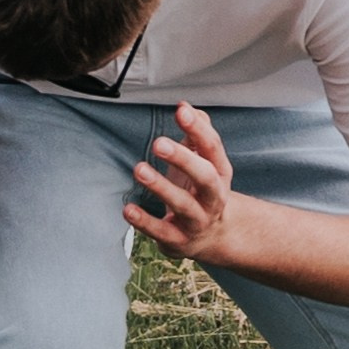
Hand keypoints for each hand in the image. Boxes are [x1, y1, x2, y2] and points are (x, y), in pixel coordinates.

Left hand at [126, 103, 234, 263]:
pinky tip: (128, 209)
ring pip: (182, 204)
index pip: (212, 148)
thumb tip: (187, 108)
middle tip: (159, 143)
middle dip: (183, 159)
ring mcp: (197, 220)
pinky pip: (162, 231)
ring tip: (140, 169)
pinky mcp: (179, 240)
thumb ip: (197, 133)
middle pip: (205, 177)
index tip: (181, 111)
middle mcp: (213, 196)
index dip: (198, 129)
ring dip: (161, 187)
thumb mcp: (205, 161)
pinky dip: (144, 222)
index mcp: (219, 172)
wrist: (213, 235)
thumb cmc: (201, 188)